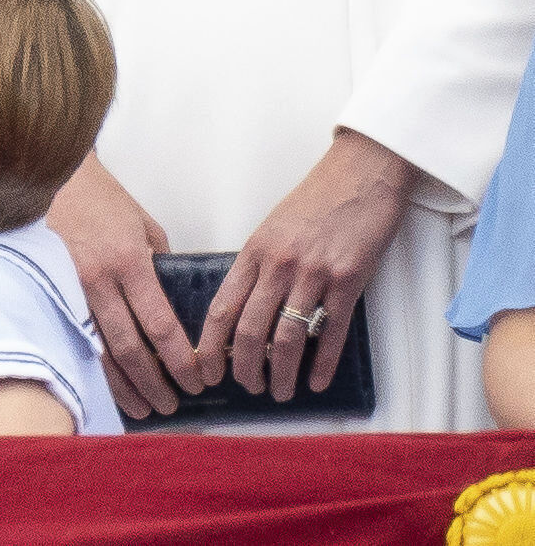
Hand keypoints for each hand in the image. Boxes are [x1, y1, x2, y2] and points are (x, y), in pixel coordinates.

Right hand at [47, 153, 201, 419]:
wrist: (51, 178)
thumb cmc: (102, 198)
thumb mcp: (144, 226)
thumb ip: (160, 266)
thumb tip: (172, 303)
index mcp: (129, 261)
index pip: (160, 325)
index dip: (180, 360)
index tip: (197, 380)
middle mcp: (97, 280)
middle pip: (130, 348)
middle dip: (154, 382)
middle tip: (173, 405)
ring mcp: (69, 289)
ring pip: (98, 351)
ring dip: (123, 385)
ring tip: (143, 407)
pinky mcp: (50, 292)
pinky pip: (75, 339)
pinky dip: (94, 368)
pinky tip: (107, 386)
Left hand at [195, 129, 413, 401]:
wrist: (360, 174)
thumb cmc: (315, 201)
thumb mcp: (272, 228)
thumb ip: (258, 266)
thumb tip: (243, 308)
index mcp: (254, 252)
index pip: (222, 308)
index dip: (210, 345)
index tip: (204, 369)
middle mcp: (279, 265)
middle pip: (251, 330)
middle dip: (245, 367)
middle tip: (248, 388)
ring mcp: (314, 274)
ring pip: (289, 337)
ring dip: (283, 372)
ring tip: (281, 392)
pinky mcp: (349, 280)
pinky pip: (332, 332)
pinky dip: (322, 363)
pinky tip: (316, 382)